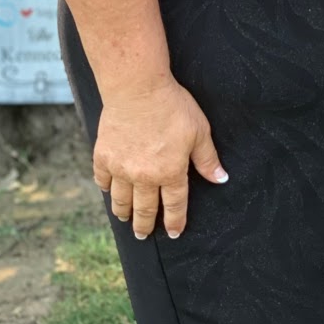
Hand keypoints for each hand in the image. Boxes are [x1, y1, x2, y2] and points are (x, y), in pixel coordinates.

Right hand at [93, 77, 226, 240]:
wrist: (137, 88)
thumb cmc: (172, 106)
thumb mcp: (199, 132)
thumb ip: (207, 159)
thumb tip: (220, 179)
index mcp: (170, 172)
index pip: (174, 205)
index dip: (174, 222)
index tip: (173, 233)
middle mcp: (144, 177)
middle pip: (144, 209)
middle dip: (145, 225)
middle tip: (143, 234)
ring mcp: (121, 168)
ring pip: (121, 200)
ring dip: (124, 212)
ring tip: (125, 219)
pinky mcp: (103, 156)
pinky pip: (102, 180)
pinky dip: (106, 188)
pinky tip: (109, 190)